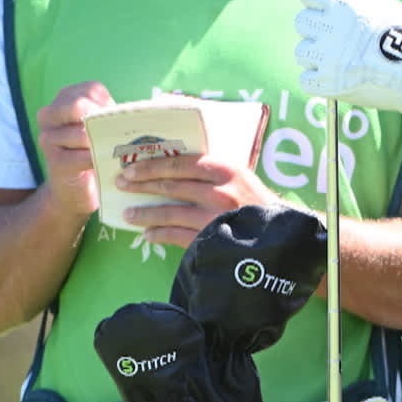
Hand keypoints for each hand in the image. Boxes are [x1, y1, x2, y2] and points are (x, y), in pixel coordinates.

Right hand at [35, 81, 115, 219]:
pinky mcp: (55, 163)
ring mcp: (48, 139)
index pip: (91, 89)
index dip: (109, 104)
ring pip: (82, 133)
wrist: (74, 191)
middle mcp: (49, 115)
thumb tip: (148, 107)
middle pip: (79, 105)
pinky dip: (99, 161)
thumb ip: (112, 114)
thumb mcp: (100, 128)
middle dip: (102, 120)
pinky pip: (83, 157)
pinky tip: (108, 165)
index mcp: (63, 99)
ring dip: (104, 144)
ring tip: (117, 152)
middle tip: (115, 135)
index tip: (116, 120)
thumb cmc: (93, 152)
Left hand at [116, 154, 286, 248]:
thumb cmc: (254, 201)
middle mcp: (219, 191)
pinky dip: (159, 234)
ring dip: (145, 214)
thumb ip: (210, 169)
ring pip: (170, 212)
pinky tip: (148, 235)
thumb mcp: (238, 176)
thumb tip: (170, 164)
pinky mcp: (212, 239)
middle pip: (171, 185)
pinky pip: (178, 236)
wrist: (281, 233)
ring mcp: (215, 217)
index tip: (131, 168)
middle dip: (141, 185)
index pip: (180, 163)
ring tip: (128, 215)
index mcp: (225, 169)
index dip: (151, 166)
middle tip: (121, 185)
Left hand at [294, 0, 401, 125]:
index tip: (323, 6)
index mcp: (344, 4)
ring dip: (317, 56)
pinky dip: (319, 80)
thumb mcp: (380, 5)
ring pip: (302, 52)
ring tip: (340, 60)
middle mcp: (331, 28)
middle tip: (338, 38)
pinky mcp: (327, 84)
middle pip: (302, 21)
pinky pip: (306, 79)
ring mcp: (327, 57)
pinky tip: (338, 77)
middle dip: (317, 29)